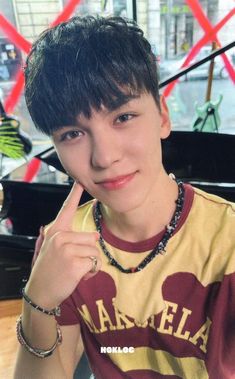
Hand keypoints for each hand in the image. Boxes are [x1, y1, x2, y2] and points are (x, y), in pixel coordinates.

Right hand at [26, 182, 100, 308]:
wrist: (40, 293)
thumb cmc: (50, 271)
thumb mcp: (53, 250)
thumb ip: (70, 240)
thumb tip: (94, 236)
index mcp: (55, 231)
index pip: (67, 209)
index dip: (75, 194)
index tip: (81, 180)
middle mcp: (60, 236)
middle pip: (92, 237)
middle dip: (89, 253)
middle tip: (74, 263)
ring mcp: (67, 249)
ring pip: (95, 251)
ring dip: (91, 263)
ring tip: (75, 270)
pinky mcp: (75, 262)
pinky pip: (96, 263)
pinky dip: (92, 272)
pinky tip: (78, 277)